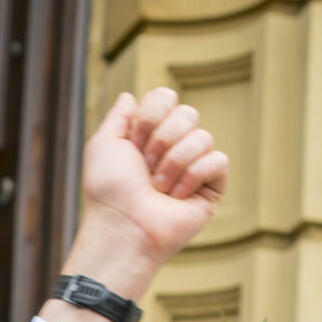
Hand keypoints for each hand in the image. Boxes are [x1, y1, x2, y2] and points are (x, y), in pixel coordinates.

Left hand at [60, 88, 228, 306]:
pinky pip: (218, 160)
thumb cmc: (108, 190)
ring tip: (158, 187)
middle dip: (162, 139)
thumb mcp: (103, 144)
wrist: (123, 225)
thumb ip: (118, 116)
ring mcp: (194, 166)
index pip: (167, 97)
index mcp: (150, 133)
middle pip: (188, 112)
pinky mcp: (212, 187)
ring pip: (203, 137)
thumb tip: (130, 95)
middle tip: (145, 166)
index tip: (134, 141)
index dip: (152, 114)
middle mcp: (174, 146)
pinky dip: (194, 176)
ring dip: (174, 162)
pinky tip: (177, 197)